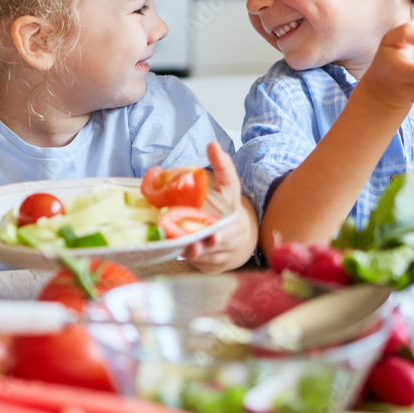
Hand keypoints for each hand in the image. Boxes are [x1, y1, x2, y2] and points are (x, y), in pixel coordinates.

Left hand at [180, 142, 257, 272]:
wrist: (239, 240)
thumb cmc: (229, 210)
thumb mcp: (230, 188)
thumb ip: (223, 167)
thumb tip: (212, 144)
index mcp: (234, 224)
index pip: (229, 231)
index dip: (221, 236)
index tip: (214, 237)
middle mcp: (226, 244)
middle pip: (212, 250)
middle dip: (201, 248)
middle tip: (190, 246)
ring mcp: (217, 258)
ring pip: (201, 258)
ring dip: (188, 253)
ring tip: (177, 247)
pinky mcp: (207, 268)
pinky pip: (194, 264)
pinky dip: (184, 258)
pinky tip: (174, 250)